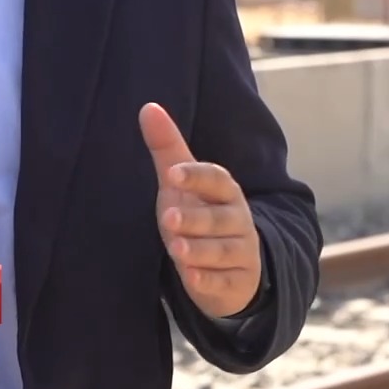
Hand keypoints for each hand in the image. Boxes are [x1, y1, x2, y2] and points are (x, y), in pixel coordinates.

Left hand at [141, 102, 261, 318]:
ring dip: (200, 250)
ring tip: (176, 249)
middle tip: (168, 218)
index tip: (172, 174)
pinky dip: (209, 281)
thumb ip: (167, 148)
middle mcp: (238, 220)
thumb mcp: (180, 184)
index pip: (217, 179)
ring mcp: (241, 252)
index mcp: (225, 191)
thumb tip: (147, 106)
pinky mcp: (237, 282)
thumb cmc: (199, 214)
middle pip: (220, 218)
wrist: (229, 265)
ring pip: (222, 251)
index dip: (196, 175)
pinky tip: (193, 278)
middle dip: (195, 218)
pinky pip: (225, 281)